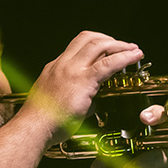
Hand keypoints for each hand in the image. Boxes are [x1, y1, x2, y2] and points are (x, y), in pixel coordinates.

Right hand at [20, 31, 142, 147]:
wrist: (34, 129)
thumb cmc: (44, 123)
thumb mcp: (59, 103)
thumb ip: (78, 98)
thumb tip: (95, 102)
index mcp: (55, 68)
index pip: (78, 45)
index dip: (97, 43)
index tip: (109, 48)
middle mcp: (62, 64)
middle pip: (89, 38)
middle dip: (110, 39)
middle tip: (125, 47)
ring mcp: (71, 70)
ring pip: (99, 44)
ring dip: (119, 45)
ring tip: (134, 50)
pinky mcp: (82, 80)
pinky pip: (107, 63)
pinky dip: (124, 58)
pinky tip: (134, 57)